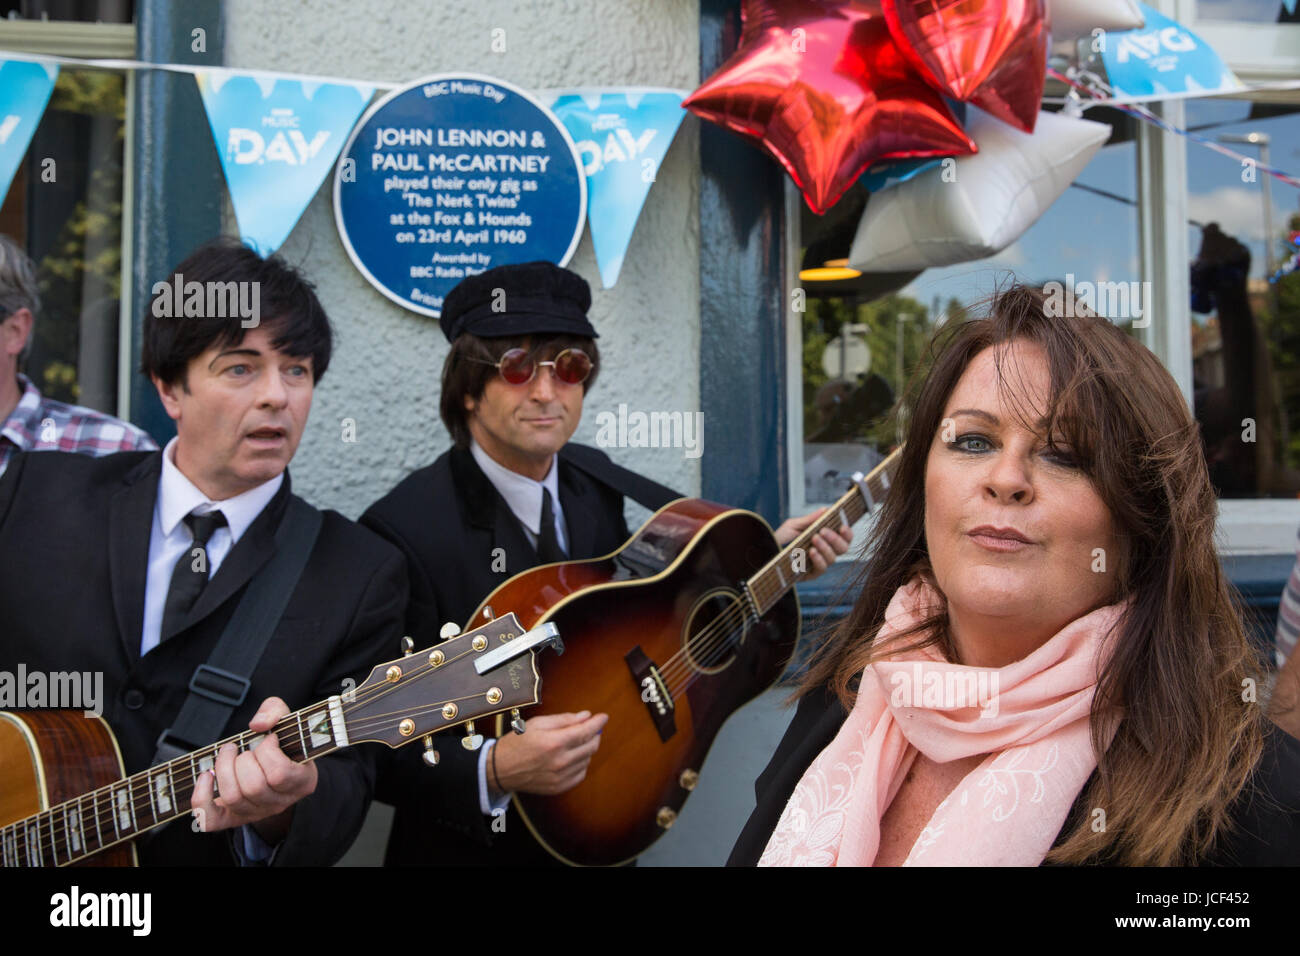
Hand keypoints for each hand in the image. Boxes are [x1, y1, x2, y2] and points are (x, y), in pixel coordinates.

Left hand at [189, 697, 317, 843]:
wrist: (276, 764)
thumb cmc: (282, 741)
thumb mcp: (285, 719)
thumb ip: (274, 711)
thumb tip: (257, 724)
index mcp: (302, 782)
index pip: (279, 773)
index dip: (267, 751)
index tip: (269, 739)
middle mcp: (281, 803)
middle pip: (254, 787)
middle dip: (242, 759)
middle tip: (245, 747)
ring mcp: (256, 813)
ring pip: (233, 798)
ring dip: (224, 769)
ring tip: (228, 753)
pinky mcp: (232, 819)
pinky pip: (210, 820)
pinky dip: (201, 797)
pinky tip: (206, 775)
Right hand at [489, 710, 607, 796]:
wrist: (501, 768)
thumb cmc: (518, 742)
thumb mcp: (538, 723)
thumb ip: (564, 719)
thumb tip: (586, 716)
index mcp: (554, 742)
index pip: (586, 731)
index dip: (598, 722)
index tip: (603, 717)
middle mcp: (560, 761)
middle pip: (591, 746)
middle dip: (594, 734)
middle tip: (589, 728)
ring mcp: (560, 777)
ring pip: (587, 759)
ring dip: (585, 748)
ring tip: (572, 742)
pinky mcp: (559, 787)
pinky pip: (581, 773)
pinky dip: (580, 763)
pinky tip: (570, 757)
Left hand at [773, 508, 851, 580]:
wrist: (764, 553)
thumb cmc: (780, 539)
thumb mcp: (793, 526)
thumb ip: (809, 520)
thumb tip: (825, 510)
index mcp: (824, 539)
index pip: (843, 537)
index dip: (847, 533)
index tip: (842, 526)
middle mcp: (824, 552)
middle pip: (843, 549)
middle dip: (835, 539)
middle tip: (824, 531)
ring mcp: (818, 564)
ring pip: (833, 558)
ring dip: (825, 547)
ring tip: (814, 538)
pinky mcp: (811, 575)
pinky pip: (822, 569)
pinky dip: (819, 559)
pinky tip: (812, 551)